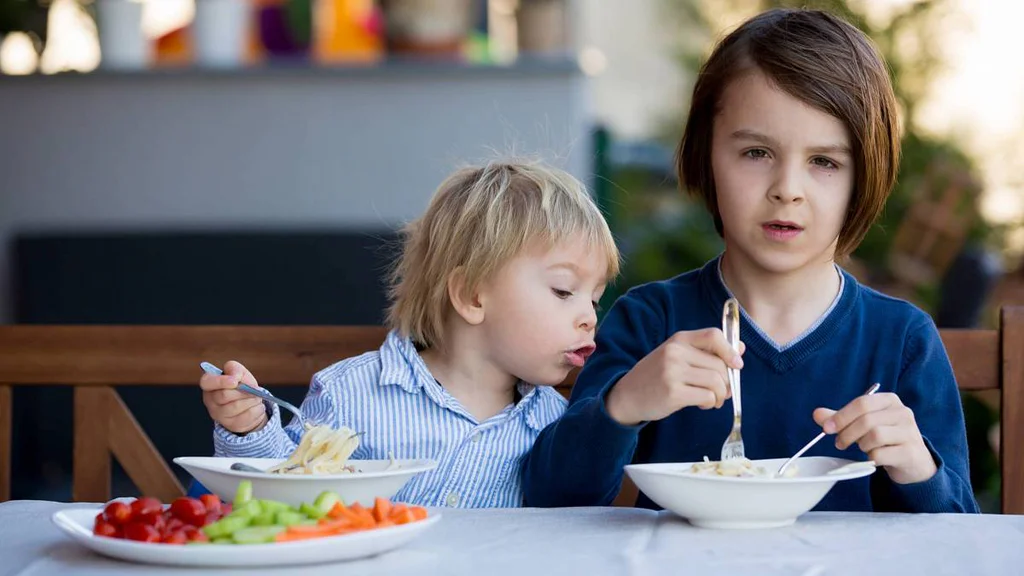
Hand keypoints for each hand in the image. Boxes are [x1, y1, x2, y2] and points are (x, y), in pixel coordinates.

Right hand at [200, 360, 268, 434]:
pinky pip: (245, 417)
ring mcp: (218, 415)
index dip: (220, 381)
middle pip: (224, 395)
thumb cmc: (241, 385)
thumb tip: (235, 377)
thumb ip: (235, 369)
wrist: (250, 403)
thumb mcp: (239, 372)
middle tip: (254, 390)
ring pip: (235, 407)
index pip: (207, 382)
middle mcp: (210, 400)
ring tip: (257, 397)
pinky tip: (258, 406)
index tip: (235, 382)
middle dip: (242, 391)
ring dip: (251, 400)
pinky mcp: (230, 424)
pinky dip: (256, 410)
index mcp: (209, 384)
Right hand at [606, 328, 743, 425]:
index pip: (713, 336)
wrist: (627, 395)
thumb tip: (740, 349)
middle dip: (727, 382)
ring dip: (720, 395)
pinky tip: (701, 404)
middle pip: (720, 364)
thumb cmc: (657, 376)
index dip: (730, 350)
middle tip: (722, 392)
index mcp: (678, 339)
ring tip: (712, 400)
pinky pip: (707, 397)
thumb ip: (707, 352)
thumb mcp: (678, 357)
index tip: (737, 364)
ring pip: (716, 382)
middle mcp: (675, 352)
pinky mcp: (673, 393)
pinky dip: (710, 403)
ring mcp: (673, 372)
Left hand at [813, 393, 936, 483]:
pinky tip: (874, 457)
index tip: (826, 428)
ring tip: (862, 448)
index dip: (841, 416)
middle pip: (866, 419)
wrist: (913, 461)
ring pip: (874, 436)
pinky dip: (871, 457)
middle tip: (839, 443)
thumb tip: (817, 414)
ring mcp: (910, 432)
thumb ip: (841, 418)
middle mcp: (903, 413)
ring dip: (861, 445)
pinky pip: (881, 454)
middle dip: (847, 433)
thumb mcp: (863, 424)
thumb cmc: (885, 438)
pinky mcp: (911, 452)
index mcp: (890, 401)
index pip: (862, 403)